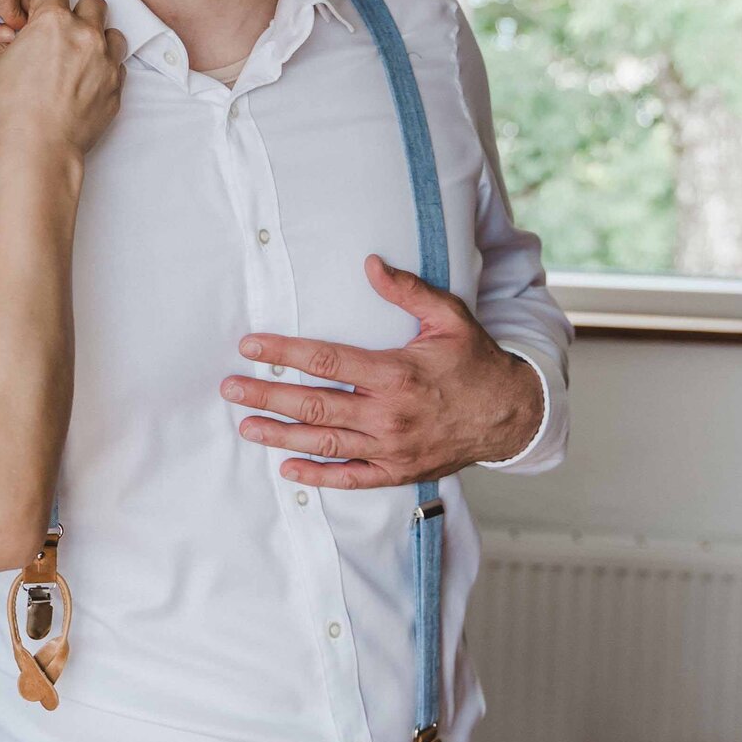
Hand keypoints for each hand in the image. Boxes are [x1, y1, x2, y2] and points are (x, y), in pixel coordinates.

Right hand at [0, 0, 126, 158]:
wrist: (40, 147)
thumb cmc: (13, 108)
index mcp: (52, 21)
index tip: (40, 10)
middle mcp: (85, 34)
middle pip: (92, 1)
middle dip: (77, 12)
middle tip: (62, 33)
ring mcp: (106, 59)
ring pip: (112, 32)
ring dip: (98, 38)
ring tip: (79, 57)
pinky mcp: (117, 85)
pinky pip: (118, 65)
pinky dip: (105, 68)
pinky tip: (86, 82)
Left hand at [221, 254, 543, 487]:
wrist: (511, 415)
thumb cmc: (475, 362)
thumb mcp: (449, 317)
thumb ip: (408, 291)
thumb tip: (370, 263)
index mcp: (396, 373)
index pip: (326, 361)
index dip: (283, 354)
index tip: (249, 347)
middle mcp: (388, 414)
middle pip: (313, 405)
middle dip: (265, 396)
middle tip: (230, 388)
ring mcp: (391, 447)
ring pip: (324, 443)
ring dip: (280, 436)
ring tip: (245, 426)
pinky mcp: (397, 471)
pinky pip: (351, 478)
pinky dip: (318, 477)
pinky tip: (288, 469)